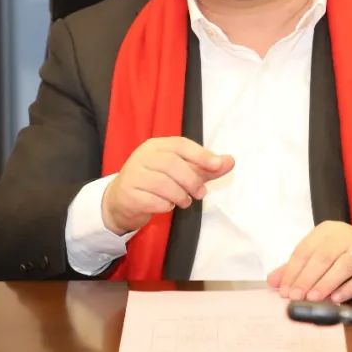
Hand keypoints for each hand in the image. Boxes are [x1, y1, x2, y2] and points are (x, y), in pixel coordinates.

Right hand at [101, 137, 233, 235]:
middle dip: (192, 180)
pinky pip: (153, 201)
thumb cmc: (155, 183)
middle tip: (201, 193)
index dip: (200, 154)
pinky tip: (167, 206)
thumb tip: (230, 161)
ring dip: (180, 195)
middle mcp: (143, 156)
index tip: (217, 165)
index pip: (181, 144)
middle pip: (172, 164)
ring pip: (163, 184)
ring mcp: (133, 175)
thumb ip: (205, 168)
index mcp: (156, 146)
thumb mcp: (181, 172)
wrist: (120, 201)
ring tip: (184, 201)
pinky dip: (165, 206)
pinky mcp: (128, 194)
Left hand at [267, 221, 351, 303]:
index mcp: (325, 231)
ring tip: (314, 298)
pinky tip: (337, 298)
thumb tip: (272, 281)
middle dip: (307, 278)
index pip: (305, 250)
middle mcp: (344, 236)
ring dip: (326, 283)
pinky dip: (349, 288)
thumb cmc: (345, 253)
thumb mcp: (320, 255)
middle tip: (296, 296)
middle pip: (323, 257)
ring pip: (342, 265)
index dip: (293, 271)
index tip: (284, 290)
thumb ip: (297, 268)